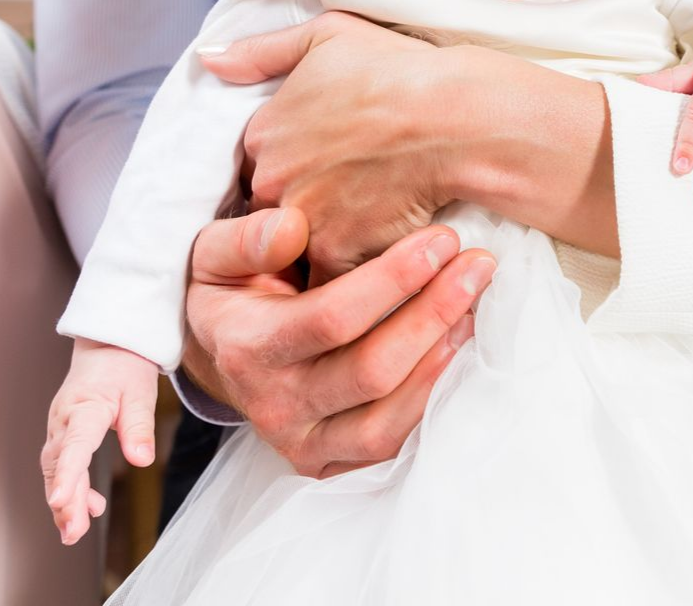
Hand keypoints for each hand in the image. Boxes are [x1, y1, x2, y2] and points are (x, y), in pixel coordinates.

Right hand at [42, 338, 157, 544]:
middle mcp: (64, 419)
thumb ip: (139, 426)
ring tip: (74, 531)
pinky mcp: (63, 434)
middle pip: (59, 464)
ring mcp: (60, 427)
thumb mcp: (141, 392)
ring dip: (64, 501)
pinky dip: (70, 488)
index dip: (68, 474)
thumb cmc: (125, 367)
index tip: (60, 501)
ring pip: (56, 469)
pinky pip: (61, 465)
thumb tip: (142, 460)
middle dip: (64, 500)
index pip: (74, 444)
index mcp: (85, 406)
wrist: (108, 346)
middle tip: (73, 532)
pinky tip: (87, 507)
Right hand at [183, 205, 495, 476]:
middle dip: (433, 312)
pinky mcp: (332, 464)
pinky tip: (460, 351)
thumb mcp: (215, 253)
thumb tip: (292, 228)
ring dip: (442, 360)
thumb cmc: (231, 289)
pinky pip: (392, 447)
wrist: (220, 352)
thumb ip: (247, 239)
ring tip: (476, 306)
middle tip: (477, 264)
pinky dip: (432, 402)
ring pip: (387, 422)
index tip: (441, 239)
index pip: (332, 319)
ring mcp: (305, 444)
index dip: (393, 279)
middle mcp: (275, 406)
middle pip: (371, 371)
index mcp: (248, 349)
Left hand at [202, 9, 617, 272]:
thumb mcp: (327, 35)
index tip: (324, 167)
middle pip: (273, 209)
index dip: (294, 167)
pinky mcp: (336, 254)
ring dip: (324, 244)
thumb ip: (262, 51)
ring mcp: (301, 220)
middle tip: (347, 201)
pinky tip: (380, 256)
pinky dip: (354, 271)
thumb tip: (208, 60)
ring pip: (298, 248)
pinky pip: (332, 278)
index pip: (261, 164)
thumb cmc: (399, 71)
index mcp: (263, 130)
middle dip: (302, 211)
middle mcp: (271, 178)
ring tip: (364, 232)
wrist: (454, 117)